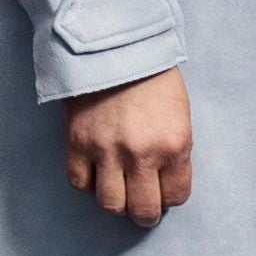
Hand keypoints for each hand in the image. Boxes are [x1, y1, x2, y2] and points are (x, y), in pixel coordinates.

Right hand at [61, 68, 192, 225]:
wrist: (112, 43)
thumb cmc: (151, 76)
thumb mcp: (179, 114)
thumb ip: (173, 151)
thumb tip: (162, 183)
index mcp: (174, 144)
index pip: (176, 196)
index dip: (169, 196)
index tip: (162, 190)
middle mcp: (141, 153)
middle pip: (143, 210)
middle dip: (144, 213)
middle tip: (140, 204)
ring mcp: (106, 150)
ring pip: (110, 204)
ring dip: (116, 201)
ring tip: (117, 188)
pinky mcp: (76, 142)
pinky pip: (79, 183)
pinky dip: (88, 183)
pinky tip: (95, 170)